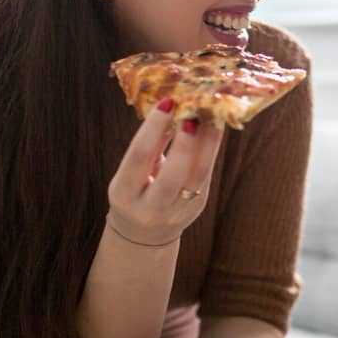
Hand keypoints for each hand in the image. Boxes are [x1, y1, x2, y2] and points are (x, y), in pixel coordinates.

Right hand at [107, 98, 223, 245]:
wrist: (143, 234)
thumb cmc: (135, 191)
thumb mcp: (131, 173)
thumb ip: (149, 146)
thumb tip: (171, 108)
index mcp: (124, 193)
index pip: (139, 156)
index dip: (153, 128)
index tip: (167, 102)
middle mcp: (149, 208)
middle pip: (172, 175)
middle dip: (185, 142)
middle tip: (193, 113)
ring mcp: (176, 212)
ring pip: (197, 176)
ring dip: (207, 143)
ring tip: (212, 117)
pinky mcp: (197, 207)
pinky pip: (205, 175)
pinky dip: (211, 150)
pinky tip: (214, 129)